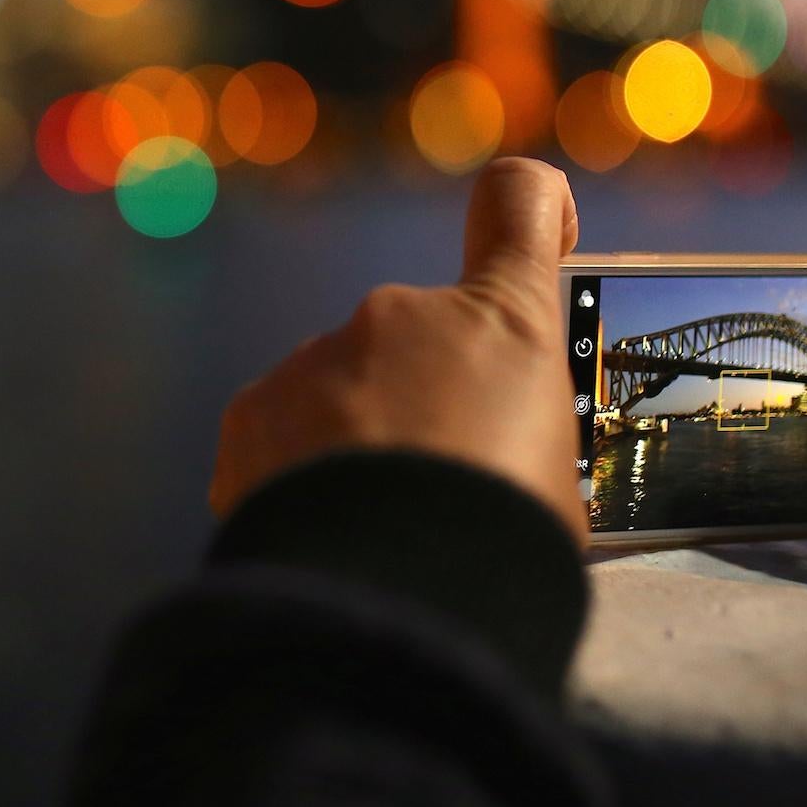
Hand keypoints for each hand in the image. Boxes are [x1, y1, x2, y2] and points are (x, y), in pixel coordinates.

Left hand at [210, 157, 585, 539]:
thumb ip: (513, 436)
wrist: (390, 602)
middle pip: (419, 344)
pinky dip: (299, 480)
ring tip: (375, 532)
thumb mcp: (553, 484)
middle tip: (437, 494)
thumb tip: (482, 458)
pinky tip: (322, 538)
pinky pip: (282, 438)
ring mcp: (318, 357)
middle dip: (423, 406)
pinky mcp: (253, 410)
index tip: (545, 225)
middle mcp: (402, 315)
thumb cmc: (499, 548)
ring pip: (343, 394)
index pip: (518, 205)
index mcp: (500, 323)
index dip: (534, 207)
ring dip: (355, 447)